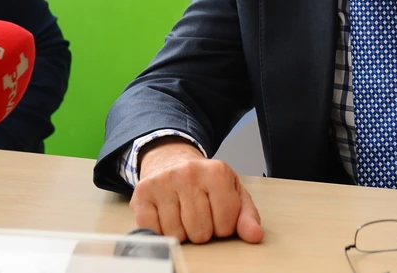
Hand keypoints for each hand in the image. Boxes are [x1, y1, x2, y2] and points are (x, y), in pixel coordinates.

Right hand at [131, 138, 263, 243]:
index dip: (224, 226)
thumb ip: (246, 215)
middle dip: (203, 230)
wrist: (173, 160)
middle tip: (199, 213)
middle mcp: (188, 173)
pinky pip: (153, 231)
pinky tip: (166, 215)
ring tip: (183, 213)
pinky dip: (161, 231)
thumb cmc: (206, 182)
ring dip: (182, 232)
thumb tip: (255, 236)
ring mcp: (163, 182)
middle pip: (201, 231)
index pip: (226, 223)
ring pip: (177, 235)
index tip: (218, 213)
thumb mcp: (232, 192)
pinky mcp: (141, 193)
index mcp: (217, 172)